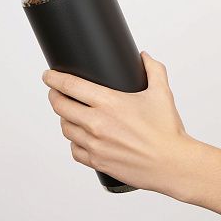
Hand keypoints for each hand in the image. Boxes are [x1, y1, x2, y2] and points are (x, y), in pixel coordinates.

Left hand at [42, 52, 195, 196]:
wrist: (173, 164)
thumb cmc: (167, 129)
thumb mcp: (162, 92)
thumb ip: (153, 69)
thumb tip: (144, 55)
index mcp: (109, 102)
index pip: (70, 86)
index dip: (53, 78)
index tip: (48, 75)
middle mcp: (97, 123)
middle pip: (61, 106)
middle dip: (54, 96)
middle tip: (55, 92)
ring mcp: (95, 145)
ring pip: (65, 128)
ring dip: (63, 118)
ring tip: (68, 112)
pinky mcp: (97, 162)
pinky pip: (74, 151)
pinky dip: (74, 141)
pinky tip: (79, 136)